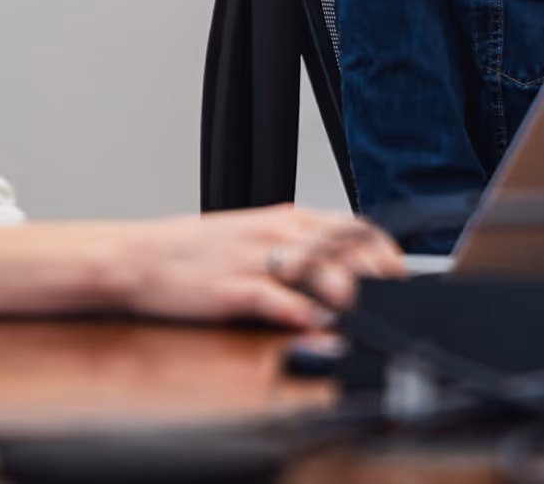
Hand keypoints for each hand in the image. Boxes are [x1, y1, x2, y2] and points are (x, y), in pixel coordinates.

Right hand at [113, 206, 402, 329]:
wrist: (139, 257)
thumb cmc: (198, 253)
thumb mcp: (256, 239)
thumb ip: (300, 251)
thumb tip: (345, 272)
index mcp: (286, 220)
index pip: (353, 229)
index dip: (385, 253)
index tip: (404, 275)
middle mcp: (276, 235)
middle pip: (345, 249)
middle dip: (379, 275)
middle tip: (399, 301)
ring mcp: (254, 260)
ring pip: (316, 269)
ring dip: (348, 292)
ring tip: (369, 312)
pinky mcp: (230, 289)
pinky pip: (273, 299)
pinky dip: (300, 312)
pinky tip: (318, 324)